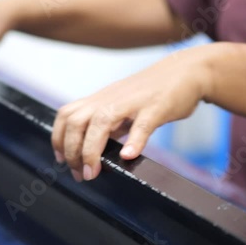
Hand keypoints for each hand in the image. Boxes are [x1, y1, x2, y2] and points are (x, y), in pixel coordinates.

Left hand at [52, 46, 214, 181]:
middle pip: (76, 121)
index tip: (62, 160)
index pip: (67, 116)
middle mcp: (110, 99)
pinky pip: (142, 124)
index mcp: (101, 100)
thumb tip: (93, 151)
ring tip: (94, 171)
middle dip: (72, 150)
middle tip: (81, 173)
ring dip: (92, 150)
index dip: (59, 139)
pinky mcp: (156, 106)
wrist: (187, 71)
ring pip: (101, 121)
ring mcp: (132, 102)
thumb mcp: (123, 107)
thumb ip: (108, 126)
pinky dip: (134, 140)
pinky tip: (129, 155)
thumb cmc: (154, 93)